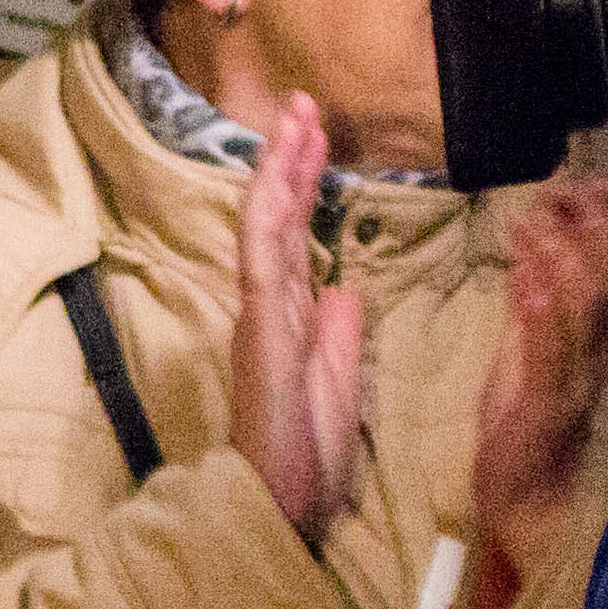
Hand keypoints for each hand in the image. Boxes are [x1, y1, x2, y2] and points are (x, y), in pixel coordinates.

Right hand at [226, 93, 367, 542]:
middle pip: (277, 218)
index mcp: (291, 318)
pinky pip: (260, 262)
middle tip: (302, 104)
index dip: (304, 184)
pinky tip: (273, 180)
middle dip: (289, 159)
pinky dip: (265, 218)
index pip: (295, 236)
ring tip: (293, 119)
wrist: (280, 504)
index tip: (316, 137)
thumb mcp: (340, 383)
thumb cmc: (305, 457)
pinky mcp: (261, 330)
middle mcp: (270, 307)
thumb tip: (346, 287)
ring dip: (278, 171)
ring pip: (266, 227)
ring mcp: (261, 315)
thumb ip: (341, 335)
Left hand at [467, 177, 607, 608]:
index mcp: (590, 340)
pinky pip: (549, 360)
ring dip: (563, 262)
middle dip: (600, 231)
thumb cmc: (525, 427)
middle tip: (586, 185)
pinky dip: (541, 319)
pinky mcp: (545, 410)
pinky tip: (530, 283)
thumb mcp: (525, 354)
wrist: (526, 504)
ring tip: (540, 218)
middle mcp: (592, 355)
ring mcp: (573, 381)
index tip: (596, 183)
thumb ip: (531, 304)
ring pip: (583, 315)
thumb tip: (533, 248)